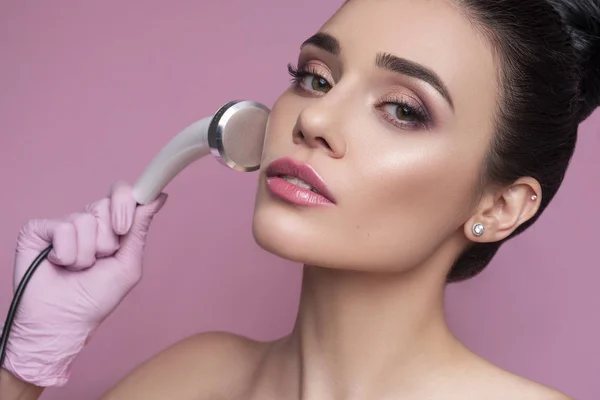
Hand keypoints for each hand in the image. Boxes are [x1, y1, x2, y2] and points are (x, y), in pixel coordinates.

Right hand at [1, 181, 167, 386]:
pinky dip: (66, 254)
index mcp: (110, 226)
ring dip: (87, 254)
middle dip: (108, 239)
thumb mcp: (128, 263)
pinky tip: (59, 265)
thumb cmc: (96, 297)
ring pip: (85, 219)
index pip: (123, 194)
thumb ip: (140, 228)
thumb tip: (159, 196)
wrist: (64, 320)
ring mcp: (63, 224)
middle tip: (102, 258)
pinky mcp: (38, 230)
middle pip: (106, 204)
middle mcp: (87, 221)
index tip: (124, 228)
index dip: (127, 203)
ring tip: (78, 268)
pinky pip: (63, 228)